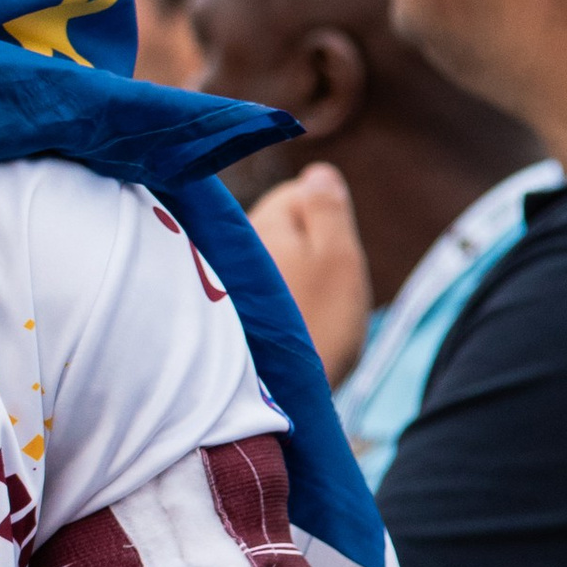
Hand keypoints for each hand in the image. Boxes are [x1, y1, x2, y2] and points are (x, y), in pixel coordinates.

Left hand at [250, 162, 370, 385]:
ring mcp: (229, 277)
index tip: (332, 257)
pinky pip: (266, 290)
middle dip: (312, 250)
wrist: (283, 394)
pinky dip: (283, 303)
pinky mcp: (229, 309)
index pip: (300, 192)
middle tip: (323, 289)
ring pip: (277, 260)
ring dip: (297, 278)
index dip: (328, 220)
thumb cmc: (320, 321)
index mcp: (262, 221)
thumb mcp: (338, 255)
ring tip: (307, 314)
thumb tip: (316, 172)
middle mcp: (235, 243)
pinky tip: (292, 328)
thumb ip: (328, 207)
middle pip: (288, 227)